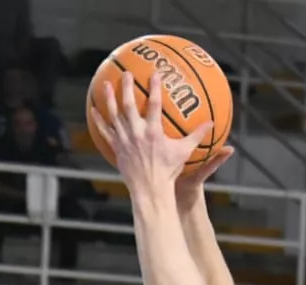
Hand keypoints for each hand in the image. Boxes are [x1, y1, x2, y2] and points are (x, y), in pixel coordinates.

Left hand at [94, 71, 208, 198]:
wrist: (150, 190)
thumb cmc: (169, 171)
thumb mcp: (185, 152)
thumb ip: (197, 135)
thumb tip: (212, 123)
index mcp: (154, 132)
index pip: (155, 105)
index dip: (155, 88)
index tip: (155, 73)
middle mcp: (137, 134)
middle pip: (129, 106)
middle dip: (127, 87)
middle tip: (126, 73)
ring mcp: (124, 141)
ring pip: (114, 116)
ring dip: (109, 99)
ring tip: (105, 84)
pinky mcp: (117, 148)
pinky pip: (105, 131)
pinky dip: (99, 120)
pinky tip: (93, 109)